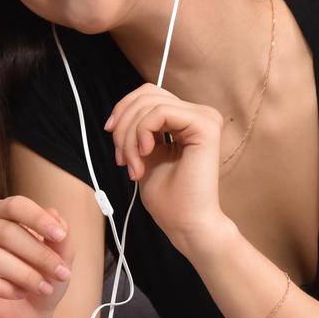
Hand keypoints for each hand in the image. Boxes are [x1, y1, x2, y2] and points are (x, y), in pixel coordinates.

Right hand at [0, 196, 74, 317]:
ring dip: (25, 274)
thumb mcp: (60, 258)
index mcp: (1, 214)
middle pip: (5, 232)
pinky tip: (21, 294)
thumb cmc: (43, 277)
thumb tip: (54, 212)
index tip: (59, 236)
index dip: (37, 218)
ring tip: (45, 288)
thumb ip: (60, 238)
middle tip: (63, 274)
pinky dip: (3, 288)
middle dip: (39, 255)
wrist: (27, 314)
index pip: (14, 206)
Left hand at [104, 82, 228, 251]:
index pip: (149, 94)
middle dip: (124, 125)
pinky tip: (144, 155)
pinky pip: (160, 113)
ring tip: (133, 165)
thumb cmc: (169, 197)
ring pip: (150, 104)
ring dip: (129, 136)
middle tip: (122, 159)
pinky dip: (141, 133)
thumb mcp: (145, 153)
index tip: (112, 138)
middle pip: (147, 94)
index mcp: (188, 120)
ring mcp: (206, 118)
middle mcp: (201, 114)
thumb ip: (139, 129)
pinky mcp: (205, 127)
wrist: (186, 223)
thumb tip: (122, 110)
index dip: (123, 110)